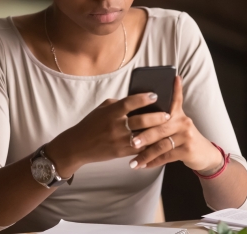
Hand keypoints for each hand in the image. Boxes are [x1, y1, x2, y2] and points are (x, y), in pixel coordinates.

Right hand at [46, 93, 169, 176]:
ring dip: (156, 132)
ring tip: (167, 128)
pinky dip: (149, 145)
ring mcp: (119, 140)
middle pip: (141, 120)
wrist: (78, 145)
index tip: (155, 95)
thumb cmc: (91, 124)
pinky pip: (139, 149)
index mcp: (111, 112)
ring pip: (143, 136)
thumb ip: (118, 104)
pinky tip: (159, 142)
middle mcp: (115, 126)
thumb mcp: (102, 109)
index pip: (130, 102)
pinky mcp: (120, 152)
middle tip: (168, 114)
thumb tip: (137, 100)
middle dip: (157, 117)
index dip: (143, 98)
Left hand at [128, 76, 222, 172]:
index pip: (175, 98)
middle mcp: (183, 121)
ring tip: (133, 161)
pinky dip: (153, 162)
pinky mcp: (188, 150)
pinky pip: (166, 156)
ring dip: (145, 154)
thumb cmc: (182, 137)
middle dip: (144, 136)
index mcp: (178, 113)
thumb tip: (139, 111)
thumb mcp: (176, 124)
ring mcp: (186, 135)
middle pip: (160, 127)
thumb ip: (162, 118)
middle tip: (130, 141)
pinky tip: (143, 166)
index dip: (175, 88)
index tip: (173, 77)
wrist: (203, 153)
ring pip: (161, 145)